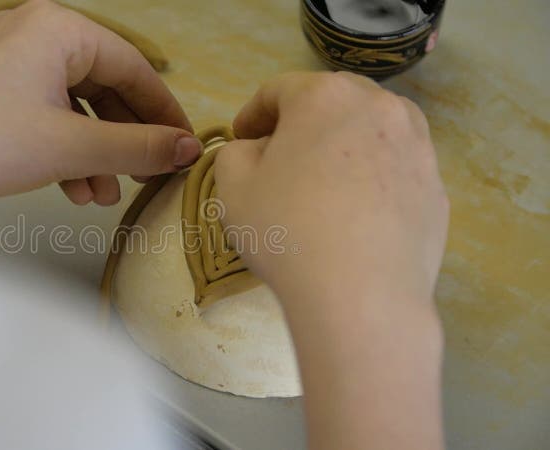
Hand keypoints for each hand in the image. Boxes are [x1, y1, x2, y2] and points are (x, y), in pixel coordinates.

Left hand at [0, 0, 200, 250]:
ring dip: (94, 155)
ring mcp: (8, 61)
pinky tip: (73, 190)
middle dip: (123, 141)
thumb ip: (139, 147)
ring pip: (73, 107)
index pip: (132, 67)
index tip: (186, 148)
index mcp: (58, 28)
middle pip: (102, 87)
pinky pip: (44, 115)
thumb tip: (191, 149)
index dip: (164, 112)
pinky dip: (63, 151)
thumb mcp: (74, 147)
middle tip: (145, 177)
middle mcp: (33, 33)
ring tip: (103, 197)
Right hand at [216, 71, 447, 307]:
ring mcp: (418, 146)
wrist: (362, 294)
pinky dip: (373, 179)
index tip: (241, 139)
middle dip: (301, 124)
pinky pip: (395, 170)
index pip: (279, 90)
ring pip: (371, 131)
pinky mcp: (437, 187)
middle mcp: (379, 108)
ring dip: (343, 145)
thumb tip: (257, 150)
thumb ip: (234, 153)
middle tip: (280, 157)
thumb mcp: (233, 187)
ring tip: (325, 181)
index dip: (252, 114)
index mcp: (325, 97)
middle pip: (332, 101)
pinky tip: (356, 215)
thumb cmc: (288, 230)